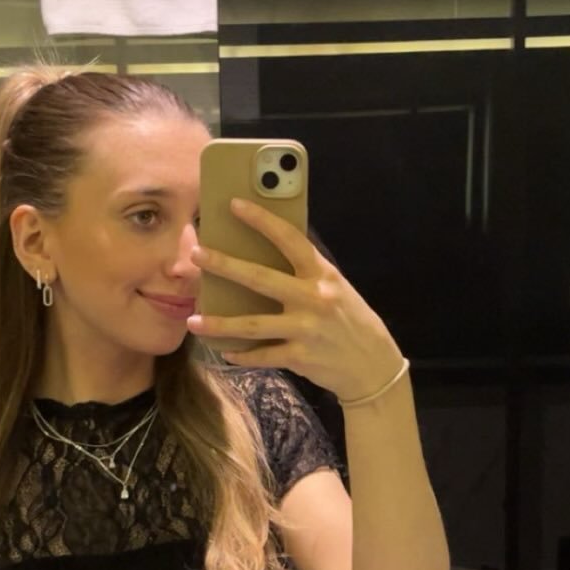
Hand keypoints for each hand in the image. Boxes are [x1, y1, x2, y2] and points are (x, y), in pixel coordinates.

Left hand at [186, 198, 403, 401]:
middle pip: (260, 278)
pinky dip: (242, 355)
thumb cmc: (350, 321)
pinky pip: (263, 355)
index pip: (289, 239)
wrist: (374, 365)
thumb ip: (306, 273)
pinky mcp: (301, 357)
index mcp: (322, 274)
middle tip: (196, 255)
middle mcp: (313, 298)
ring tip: (194, 321)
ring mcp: (306, 329)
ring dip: (220, 324)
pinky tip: (225, 352)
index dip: (262, 220)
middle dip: (224, 265)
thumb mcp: (335, 289)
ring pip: (253, 324)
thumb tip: (267, 254)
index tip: (234, 205)